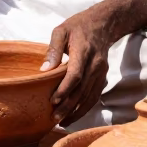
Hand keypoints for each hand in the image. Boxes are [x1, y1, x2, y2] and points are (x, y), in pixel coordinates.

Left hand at [40, 7, 113, 125]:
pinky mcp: (103, 77)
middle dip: (68, 106)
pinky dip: (85, 108)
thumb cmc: (77, 27)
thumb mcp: (61, 30)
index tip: (53, 101)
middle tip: (54, 118)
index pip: (75, 75)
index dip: (64, 89)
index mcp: (83, 51)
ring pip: (90, 96)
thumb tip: (44, 70)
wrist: (102, 24)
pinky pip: (95, 96)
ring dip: (77, 111)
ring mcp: (101, 71)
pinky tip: (74, 115)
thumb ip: (53, 49)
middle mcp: (95, 64)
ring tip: (62, 122)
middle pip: (82, 90)